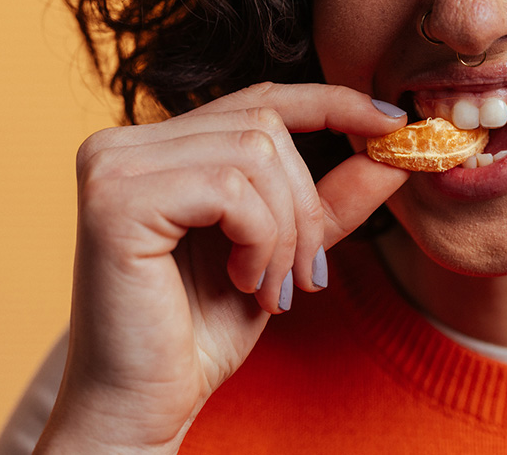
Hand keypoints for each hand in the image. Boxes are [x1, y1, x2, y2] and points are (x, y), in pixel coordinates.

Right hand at [35, 83, 408, 452]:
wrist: (142, 405)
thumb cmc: (199, 333)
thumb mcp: (282, 252)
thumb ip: (329, 198)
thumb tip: (395, 149)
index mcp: (156, 148)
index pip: (258, 101)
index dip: (331, 103)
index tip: (392, 123)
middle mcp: (123, 143)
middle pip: (265, 127)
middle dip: (306, 205)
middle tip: (306, 276)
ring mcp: (111, 166)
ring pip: (256, 154)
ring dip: (286, 232)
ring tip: (272, 288)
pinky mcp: (115, 199)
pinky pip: (231, 189)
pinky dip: (260, 241)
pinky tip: (243, 284)